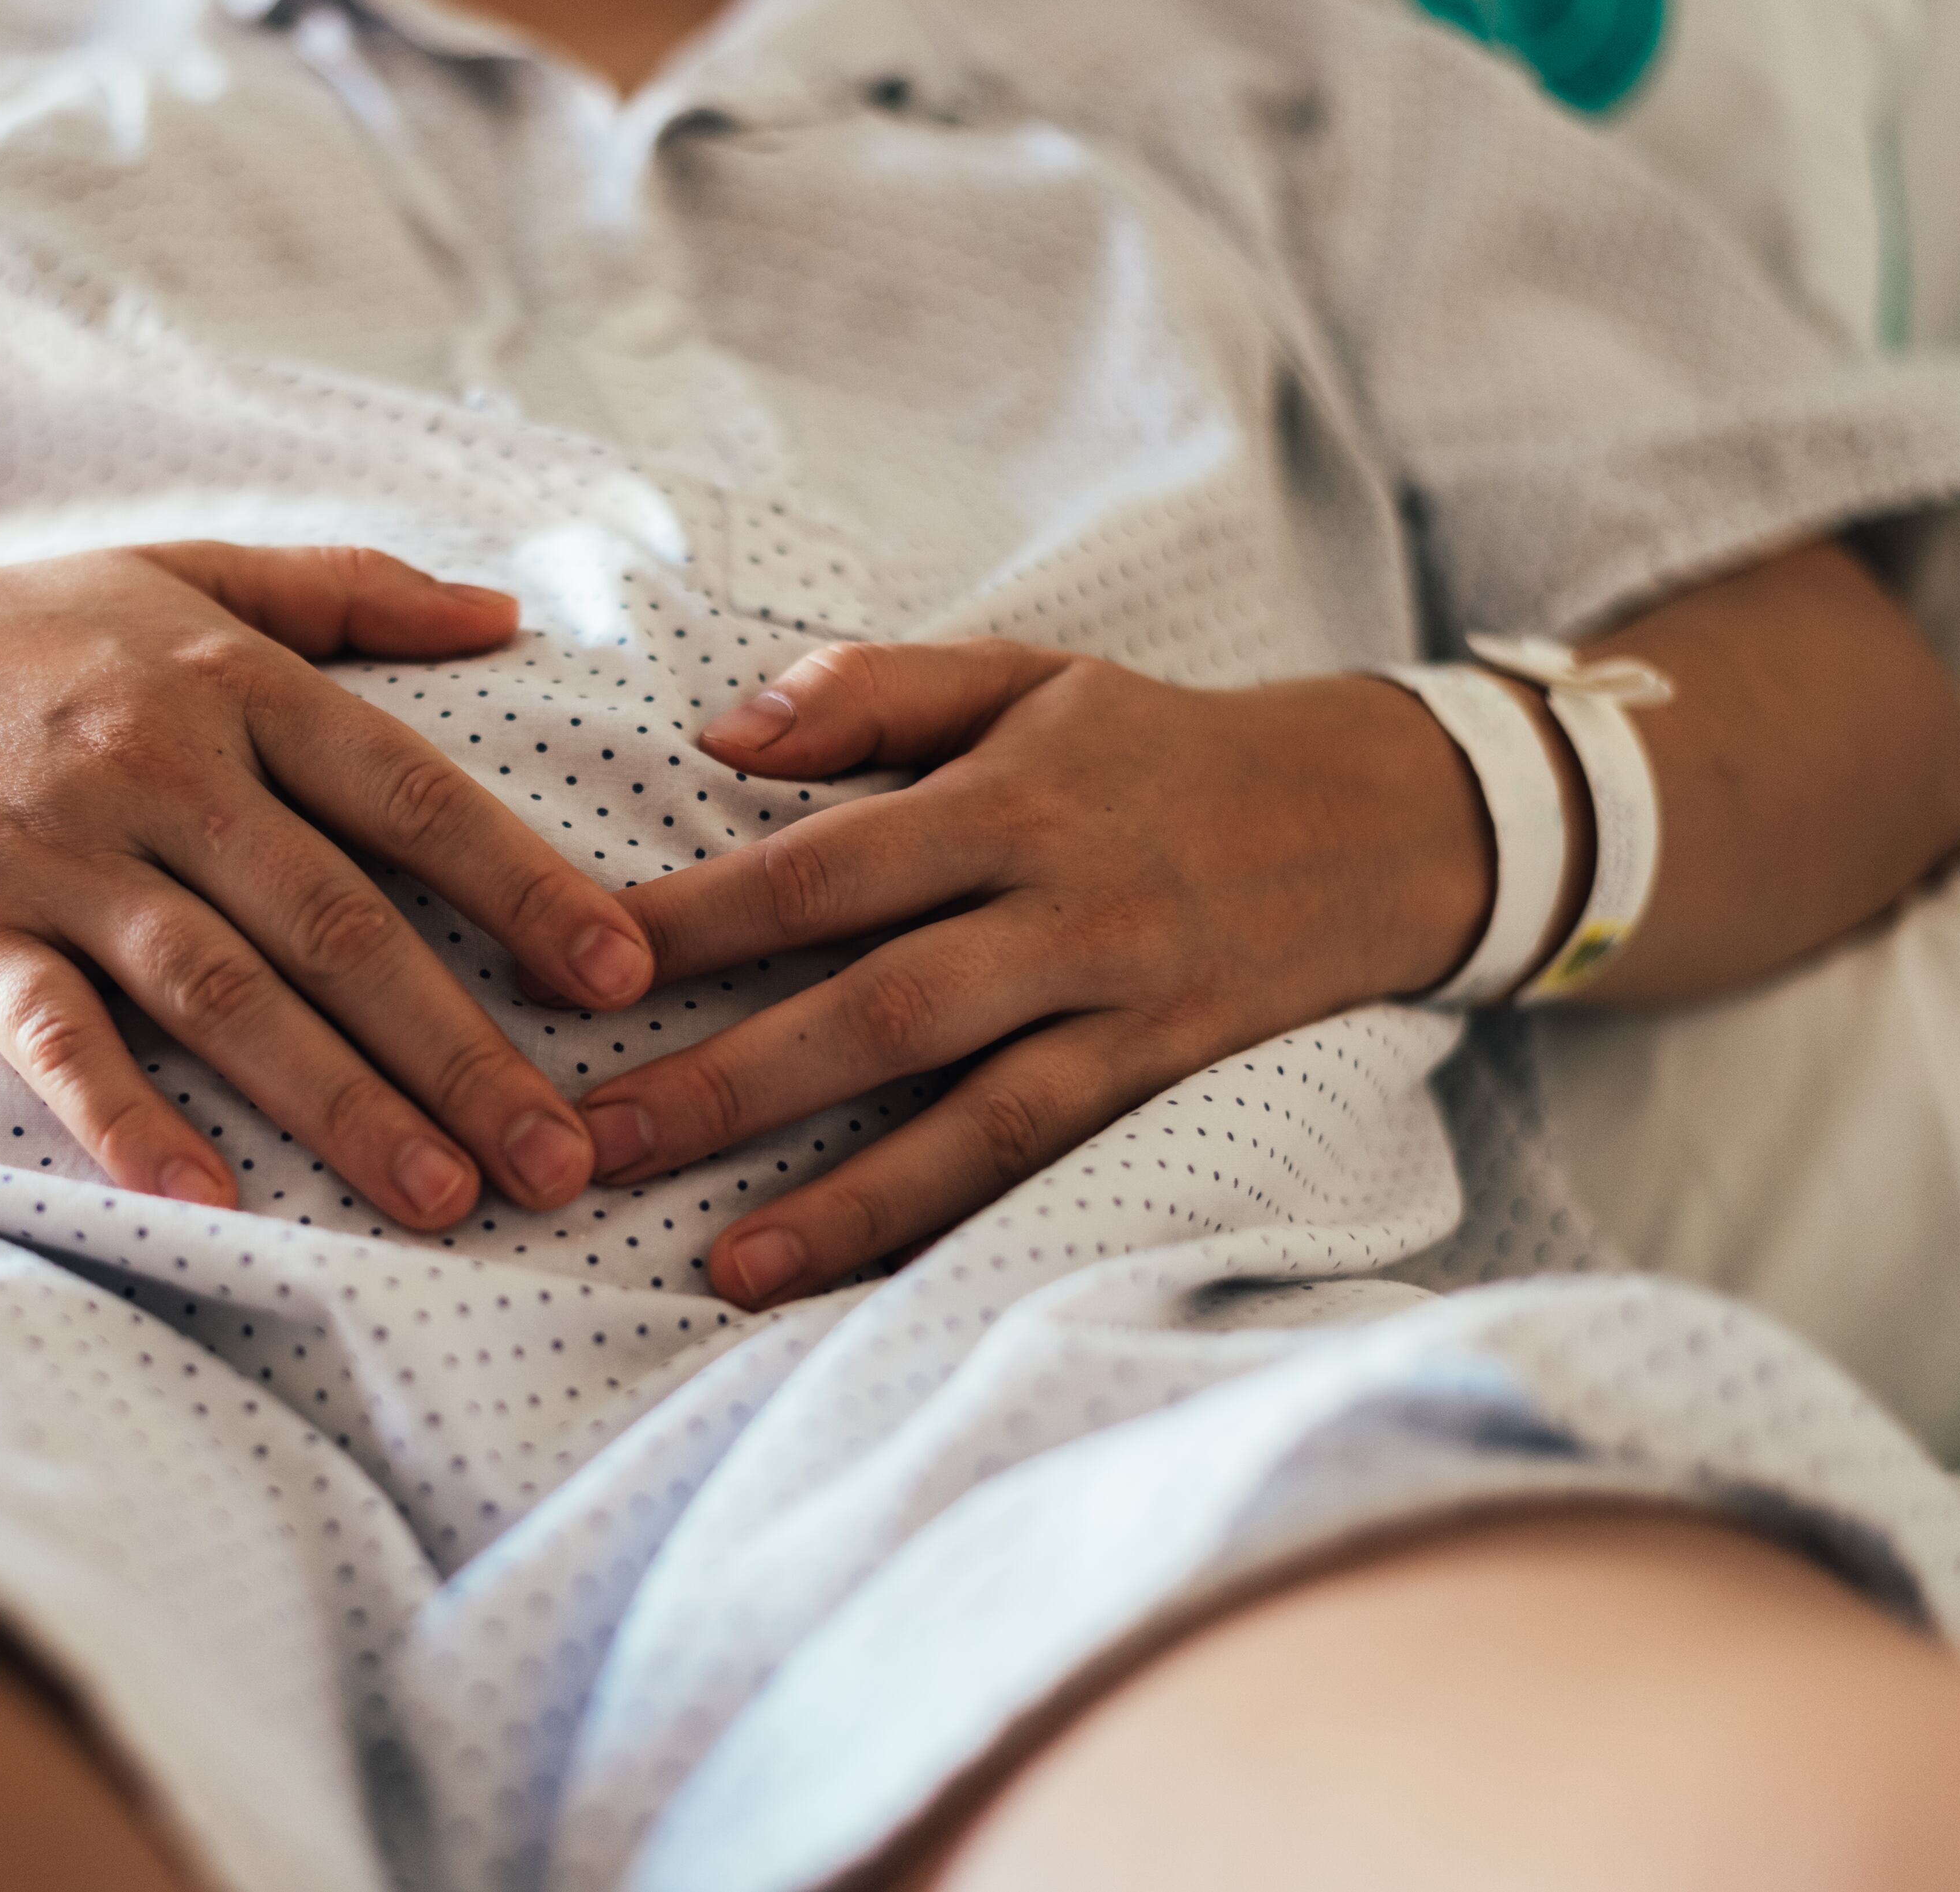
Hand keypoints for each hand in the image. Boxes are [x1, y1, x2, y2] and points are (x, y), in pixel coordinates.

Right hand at [0, 543, 654, 1228]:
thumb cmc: (23, 635)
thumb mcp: (186, 572)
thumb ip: (352, 592)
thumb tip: (509, 613)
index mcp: (237, 679)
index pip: (412, 793)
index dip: (525, 886)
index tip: (626, 978)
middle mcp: (161, 763)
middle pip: (338, 921)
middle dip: (460, 1048)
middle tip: (560, 1159)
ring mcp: (60, 850)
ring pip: (222, 991)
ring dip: (338, 1102)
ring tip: (443, 1200)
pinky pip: (53, 1034)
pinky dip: (126, 1115)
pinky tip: (208, 1199)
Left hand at [575, 640, 1492, 1308]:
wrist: (1378, 820)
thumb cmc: (1157, 748)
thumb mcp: (1026, 677)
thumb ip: (872, 692)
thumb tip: (719, 729)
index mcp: (1012, 795)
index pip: (827, 865)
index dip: (703, 919)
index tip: (581, 966)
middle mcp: (1069, 910)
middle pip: (882, 1005)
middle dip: (731, 1080)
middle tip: (593, 1141)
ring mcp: (1124, 1013)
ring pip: (974, 1117)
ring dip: (842, 1199)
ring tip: (719, 1266)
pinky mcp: (1166, 1089)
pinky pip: (1049, 1170)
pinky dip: (951, 1226)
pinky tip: (852, 1282)